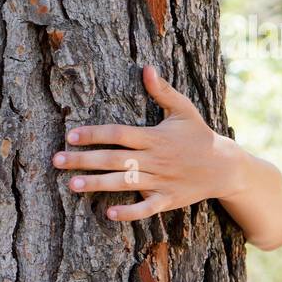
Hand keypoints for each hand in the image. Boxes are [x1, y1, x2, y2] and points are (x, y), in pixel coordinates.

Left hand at [52, 66, 243, 221]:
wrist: (225, 167)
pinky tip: (108, 213)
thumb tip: (147, 68)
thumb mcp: (184, 110)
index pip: (118, 134)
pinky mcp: (167, 200)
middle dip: (84, 160)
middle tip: (57, 161)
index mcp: (154, 137)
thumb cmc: (199, 135)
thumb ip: (162, 91)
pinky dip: (129, 212)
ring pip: (124, 183)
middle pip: (114, 159)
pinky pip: (146, 208)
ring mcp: (160, 181)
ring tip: (72, 185)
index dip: (94, 134)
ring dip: (98, 184)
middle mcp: (154, 160)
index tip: (71, 135)